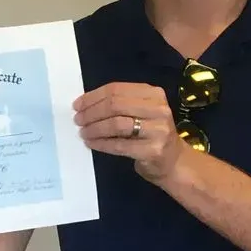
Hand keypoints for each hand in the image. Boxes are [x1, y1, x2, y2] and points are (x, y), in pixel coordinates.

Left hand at [74, 82, 194, 192]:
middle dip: (91, 112)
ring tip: (83, 133)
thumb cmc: (151, 134)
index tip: (77, 105)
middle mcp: (158, 108)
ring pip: (116, 124)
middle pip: (115, 105)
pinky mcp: (153, 150)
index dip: (93, 97)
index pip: (117, 89)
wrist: (173, 162)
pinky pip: (119, 144)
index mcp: (153, 94)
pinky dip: (102, 143)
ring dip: (94, 128)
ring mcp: (158, 129)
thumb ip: (120, 104)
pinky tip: (92, 143)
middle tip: (78, 120)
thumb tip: (85, 104)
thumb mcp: (141, 112)